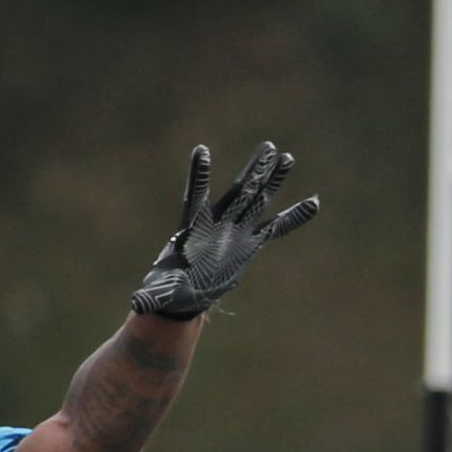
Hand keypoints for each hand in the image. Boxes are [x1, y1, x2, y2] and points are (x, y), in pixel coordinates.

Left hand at [132, 141, 319, 317]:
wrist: (184, 295)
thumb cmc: (169, 290)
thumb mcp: (161, 293)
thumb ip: (152, 295)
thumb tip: (138, 304)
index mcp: (195, 228)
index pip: (196, 196)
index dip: (199, 175)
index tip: (201, 150)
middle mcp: (218, 223)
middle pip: (239, 192)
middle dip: (254, 171)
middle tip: (268, 146)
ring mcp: (236, 231)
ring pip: (258, 200)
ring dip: (273, 180)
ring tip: (287, 157)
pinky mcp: (251, 243)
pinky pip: (276, 228)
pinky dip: (293, 217)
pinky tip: (313, 203)